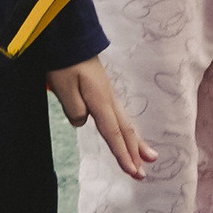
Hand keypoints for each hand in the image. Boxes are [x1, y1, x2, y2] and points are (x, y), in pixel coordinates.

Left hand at [50, 58, 152, 176]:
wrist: (69, 37)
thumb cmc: (64, 61)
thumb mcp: (63, 86)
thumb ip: (74, 108)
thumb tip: (82, 121)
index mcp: (100, 99)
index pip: (113, 132)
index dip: (122, 153)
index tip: (132, 172)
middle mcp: (109, 99)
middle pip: (124, 131)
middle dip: (133, 154)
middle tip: (142, 175)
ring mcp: (108, 94)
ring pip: (125, 123)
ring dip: (136, 143)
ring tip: (149, 158)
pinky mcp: (103, 91)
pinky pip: (119, 116)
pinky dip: (127, 130)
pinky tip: (130, 135)